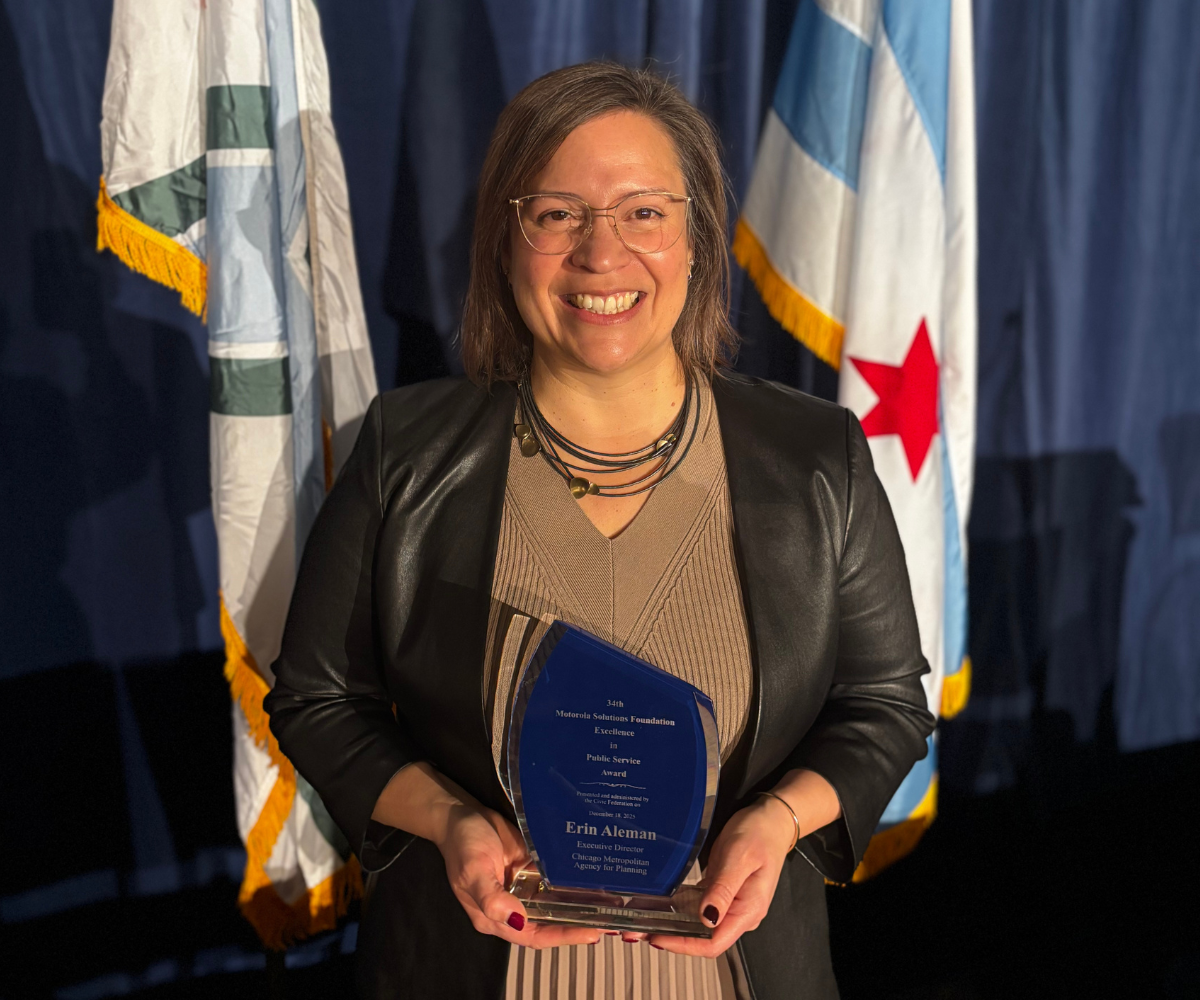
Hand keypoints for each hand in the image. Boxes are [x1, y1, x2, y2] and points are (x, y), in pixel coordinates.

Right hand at [435, 803, 603, 949]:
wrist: (461, 814)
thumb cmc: (462, 843)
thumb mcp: (473, 870)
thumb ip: (492, 897)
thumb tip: (517, 919)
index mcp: (494, 914)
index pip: (534, 935)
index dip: (562, 936)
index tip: (589, 933)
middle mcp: (512, 904)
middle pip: (549, 923)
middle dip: (577, 923)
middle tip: (608, 919)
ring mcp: (522, 886)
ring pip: (554, 902)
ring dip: (578, 903)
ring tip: (608, 902)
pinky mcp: (531, 867)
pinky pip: (553, 879)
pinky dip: (570, 882)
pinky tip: (590, 879)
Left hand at [645, 796, 794, 957]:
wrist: (771, 820)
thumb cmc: (760, 834)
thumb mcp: (739, 858)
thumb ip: (724, 889)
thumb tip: (708, 918)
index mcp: (747, 911)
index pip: (713, 943)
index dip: (684, 944)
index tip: (658, 937)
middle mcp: (739, 913)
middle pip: (702, 937)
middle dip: (671, 935)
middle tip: (640, 929)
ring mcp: (730, 904)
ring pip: (697, 922)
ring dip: (671, 922)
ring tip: (643, 914)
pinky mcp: (722, 893)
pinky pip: (699, 906)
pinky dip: (679, 906)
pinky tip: (661, 902)